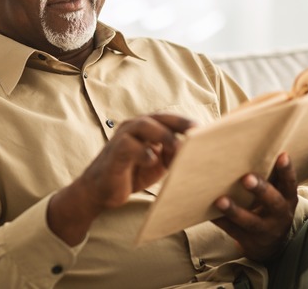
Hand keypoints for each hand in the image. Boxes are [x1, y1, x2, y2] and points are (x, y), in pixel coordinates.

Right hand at [48, 113, 193, 244]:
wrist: (100, 190)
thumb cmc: (130, 173)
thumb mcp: (158, 163)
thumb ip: (173, 154)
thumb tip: (196, 151)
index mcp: (146, 127)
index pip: (169, 118)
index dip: (187, 122)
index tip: (207, 130)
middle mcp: (133, 127)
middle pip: (159, 117)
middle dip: (180, 124)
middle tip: (198, 133)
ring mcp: (122, 137)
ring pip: (144, 126)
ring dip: (164, 136)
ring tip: (178, 149)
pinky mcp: (114, 152)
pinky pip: (129, 146)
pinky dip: (143, 152)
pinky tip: (152, 162)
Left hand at [212, 153, 298, 261]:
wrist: (268, 245)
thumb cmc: (268, 207)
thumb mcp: (276, 194)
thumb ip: (268, 176)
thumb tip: (245, 146)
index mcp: (287, 199)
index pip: (290, 183)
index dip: (286, 170)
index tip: (282, 155)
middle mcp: (280, 215)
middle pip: (273, 202)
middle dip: (260, 190)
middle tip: (246, 178)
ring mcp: (265, 230)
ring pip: (250, 221)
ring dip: (235, 210)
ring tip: (220, 200)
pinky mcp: (248, 241)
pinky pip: (232, 231)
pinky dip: (220, 221)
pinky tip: (208, 212)